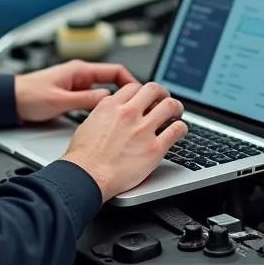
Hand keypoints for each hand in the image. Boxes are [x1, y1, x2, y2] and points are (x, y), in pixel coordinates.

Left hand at [14, 61, 138, 123]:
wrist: (10, 101)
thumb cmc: (28, 96)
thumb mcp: (59, 100)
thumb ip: (83, 99)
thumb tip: (107, 99)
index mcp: (79, 70)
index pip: (115, 71)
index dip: (132, 82)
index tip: (142, 94)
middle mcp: (79, 75)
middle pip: (112, 81)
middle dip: (127, 93)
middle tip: (140, 106)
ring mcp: (76, 85)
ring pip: (104, 91)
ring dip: (115, 101)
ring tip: (126, 115)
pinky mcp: (71, 96)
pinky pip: (93, 99)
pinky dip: (102, 107)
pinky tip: (106, 119)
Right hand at [62, 82, 186, 200]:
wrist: (86, 177)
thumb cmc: (83, 157)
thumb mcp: (88, 124)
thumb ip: (103, 114)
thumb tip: (110, 113)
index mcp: (111, 106)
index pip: (134, 87)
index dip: (142, 91)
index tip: (146, 98)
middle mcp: (128, 113)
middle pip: (154, 89)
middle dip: (162, 93)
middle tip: (164, 100)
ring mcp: (143, 130)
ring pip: (170, 105)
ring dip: (176, 108)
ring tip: (176, 113)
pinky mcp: (154, 148)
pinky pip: (176, 130)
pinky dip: (181, 128)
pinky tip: (179, 131)